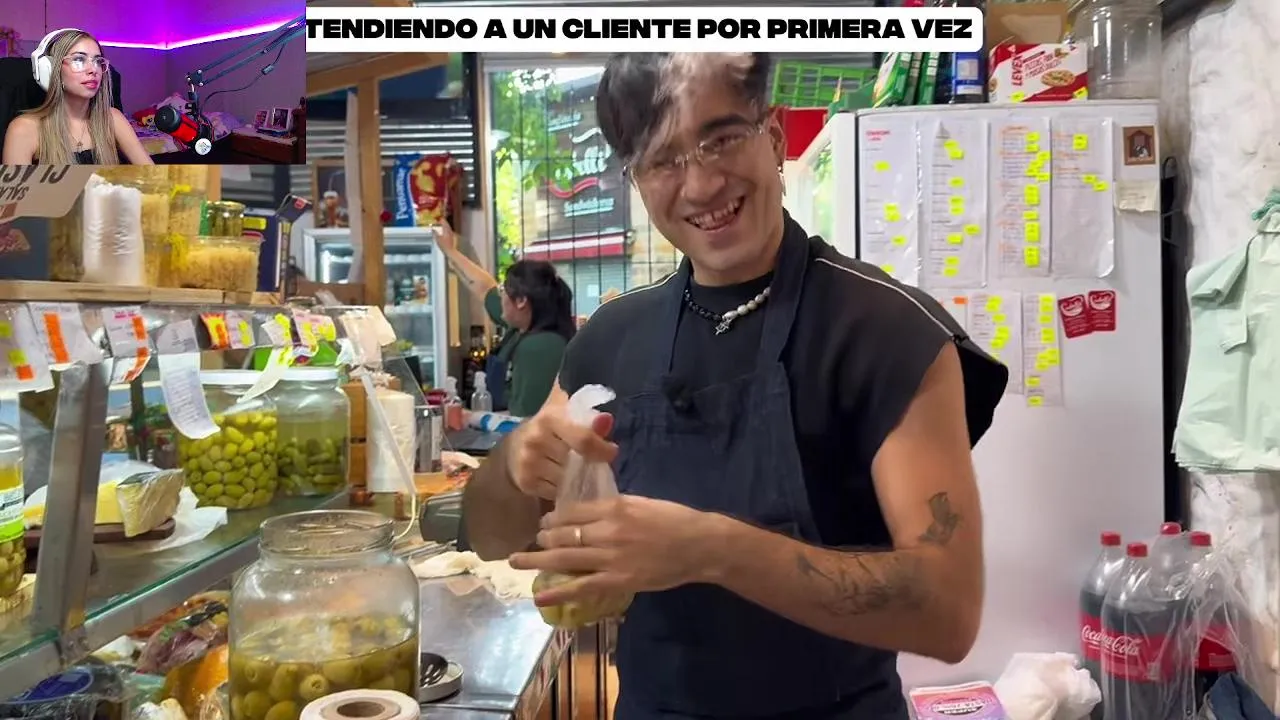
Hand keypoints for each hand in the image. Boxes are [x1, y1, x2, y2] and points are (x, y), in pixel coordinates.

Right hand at [433, 220, 457, 253]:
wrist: (450, 251)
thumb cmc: (443, 245)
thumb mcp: (437, 239)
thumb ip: (434, 233)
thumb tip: (432, 228)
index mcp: (446, 230)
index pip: (444, 222)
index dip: (441, 219)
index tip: (438, 217)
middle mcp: (449, 231)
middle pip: (446, 224)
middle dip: (443, 221)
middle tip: (439, 220)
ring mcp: (451, 234)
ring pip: (448, 227)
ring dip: (444, 225)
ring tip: (441, 224)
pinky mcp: (451, 237)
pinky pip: (448, 230)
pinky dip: (446, 229)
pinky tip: (444, 231)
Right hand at [507, 406, 615, 500]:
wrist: (512, 449)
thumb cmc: (547, 430)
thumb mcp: (564, 416)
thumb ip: (588, 418)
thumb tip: (606, 420)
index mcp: (549, 418)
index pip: (583, 439)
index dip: (601, 449)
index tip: (611, 452)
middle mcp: (536, 440)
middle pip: (577, 461)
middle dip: (589, 463)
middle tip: (592, 462)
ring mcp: (529, 463)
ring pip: (568, 479)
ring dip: (577, 478)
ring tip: (577, 472)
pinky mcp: (526, 482)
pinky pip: (556, 492)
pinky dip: (564, 489)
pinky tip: (562, 481)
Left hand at [509, 496, 721, 605]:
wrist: (700, 544)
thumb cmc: (675, 520)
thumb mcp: (642, 502)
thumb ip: (615, 507)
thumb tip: (591, 511)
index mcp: (614, 507)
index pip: (572, 510)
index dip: (554, 517)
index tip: (547, 521)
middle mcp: (607, 530)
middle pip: (562, 533)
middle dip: (544, 537)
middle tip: (536, 540)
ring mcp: (610, 557)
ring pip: (564, 558)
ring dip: (537, 559)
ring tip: (517, 561)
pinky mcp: (617, 580)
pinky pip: (581, 587)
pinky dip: (557, 591)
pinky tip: (538, 594)